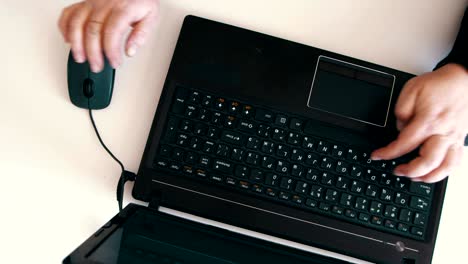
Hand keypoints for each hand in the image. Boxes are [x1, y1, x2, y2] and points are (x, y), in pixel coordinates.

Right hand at [58, 0, 159, 71]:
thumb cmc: (141, 0)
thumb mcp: (150, 17)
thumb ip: (141, 34)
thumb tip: (130, 51)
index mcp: (123, 8)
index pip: (112, 32)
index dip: (111, 51)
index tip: (114, 62)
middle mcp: (104, 4)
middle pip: (92, 30)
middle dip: (93, 53)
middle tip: (98, 65)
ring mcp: (92, 2)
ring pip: (76, 23)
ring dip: (76, 43)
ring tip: (80, 57)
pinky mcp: (84, 2)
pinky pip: (68, 13)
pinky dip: (65, 27)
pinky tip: (69, 40)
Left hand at [372, 63, 467, 182]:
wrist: (464, 80)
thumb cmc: (439, 85)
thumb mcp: (412, 89)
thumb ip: (401, 110)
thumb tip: (399, 128)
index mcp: (428, 121)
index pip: (404, 144)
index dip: (388, 153)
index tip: (377, 156)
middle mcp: (443, 133)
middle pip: (427, 162)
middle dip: (408, 171)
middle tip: (396, 170)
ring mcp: (454, 139)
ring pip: (444, 168)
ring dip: (427, 177)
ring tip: (413, 177)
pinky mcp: (460, 140)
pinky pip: (455, 163)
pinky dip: (443, 172)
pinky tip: (432, 173)